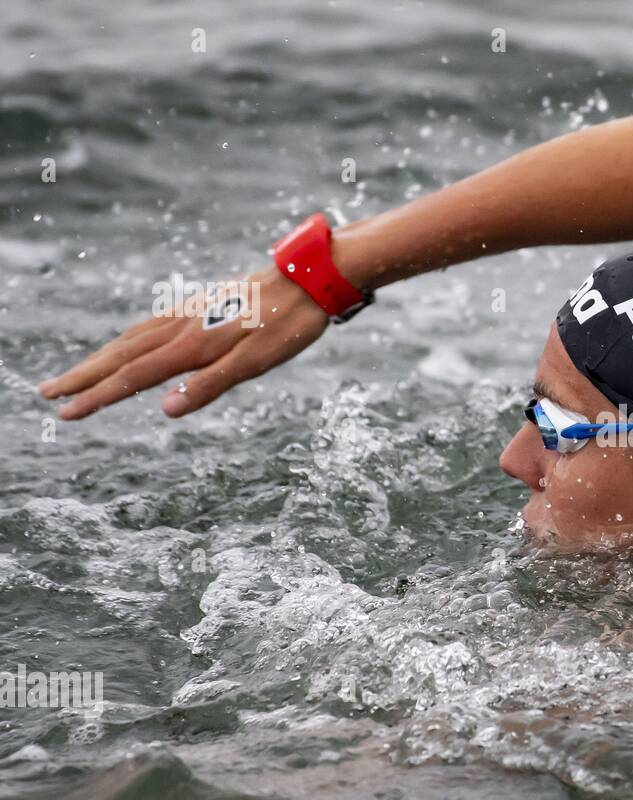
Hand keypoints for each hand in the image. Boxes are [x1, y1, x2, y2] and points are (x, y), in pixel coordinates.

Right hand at [38, 266, 329, 418]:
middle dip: (83, 377)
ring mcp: (188, 312)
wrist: (309, 277)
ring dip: (100, 359)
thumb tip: (166, 409)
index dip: (98, 397)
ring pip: (131, 339)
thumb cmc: (289, 325)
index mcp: (192, 344)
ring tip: (75, 375)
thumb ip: (211, 385)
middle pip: (121, 356)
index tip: (65, 414)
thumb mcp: (257, 362)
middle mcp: (181, 326)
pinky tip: (126, 347)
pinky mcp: (199, 305)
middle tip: (47, 394)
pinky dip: (126, 341)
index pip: (133, 377)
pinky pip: (149, 326)